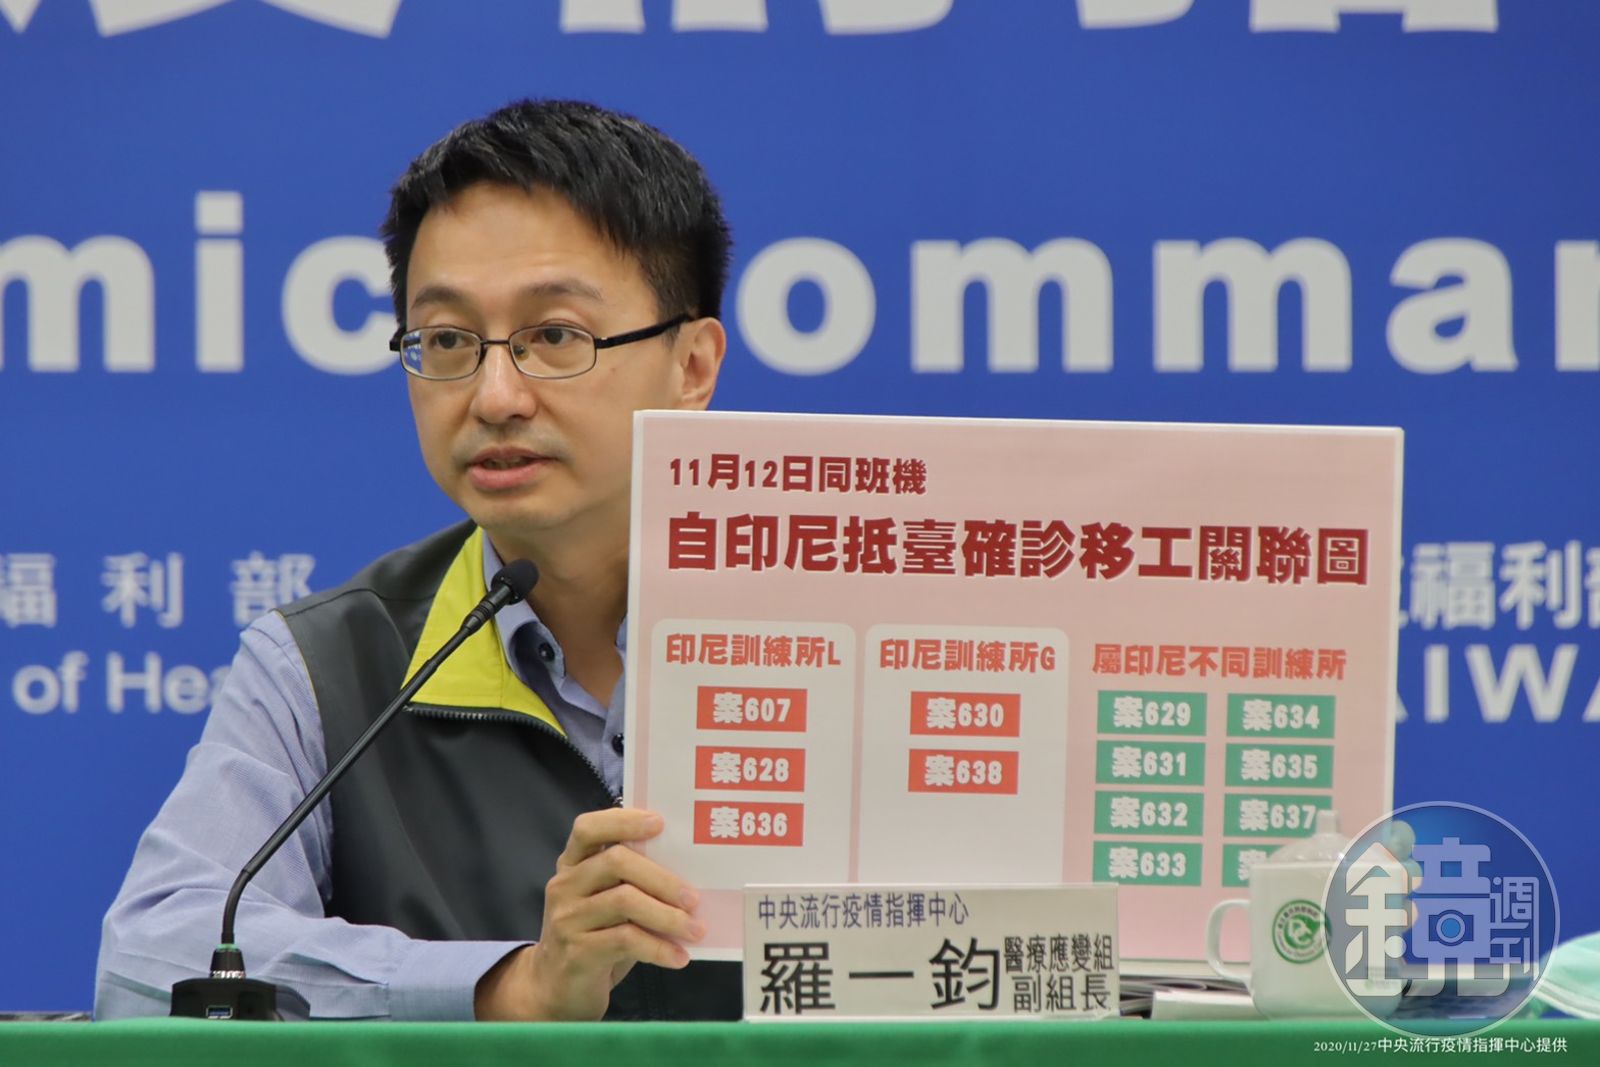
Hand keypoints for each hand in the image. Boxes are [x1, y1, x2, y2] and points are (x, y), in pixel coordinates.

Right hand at [474, 808, 704, 1020]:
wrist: (555, 988)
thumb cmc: (594, 935)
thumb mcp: (606, 901)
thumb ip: (630, 880)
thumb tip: (689, 871)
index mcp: (572, 864)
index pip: (588, 828)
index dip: (622, 821)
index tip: (659, 823)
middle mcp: (565, 886)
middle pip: (615, 861)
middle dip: (662, 878)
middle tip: (694, 898)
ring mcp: (567, 919)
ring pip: (624, 901)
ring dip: (668, 916)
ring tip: (696, 930)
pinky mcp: (576, 952)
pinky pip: (626, 941)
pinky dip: (658, 948)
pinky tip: (678, 957)